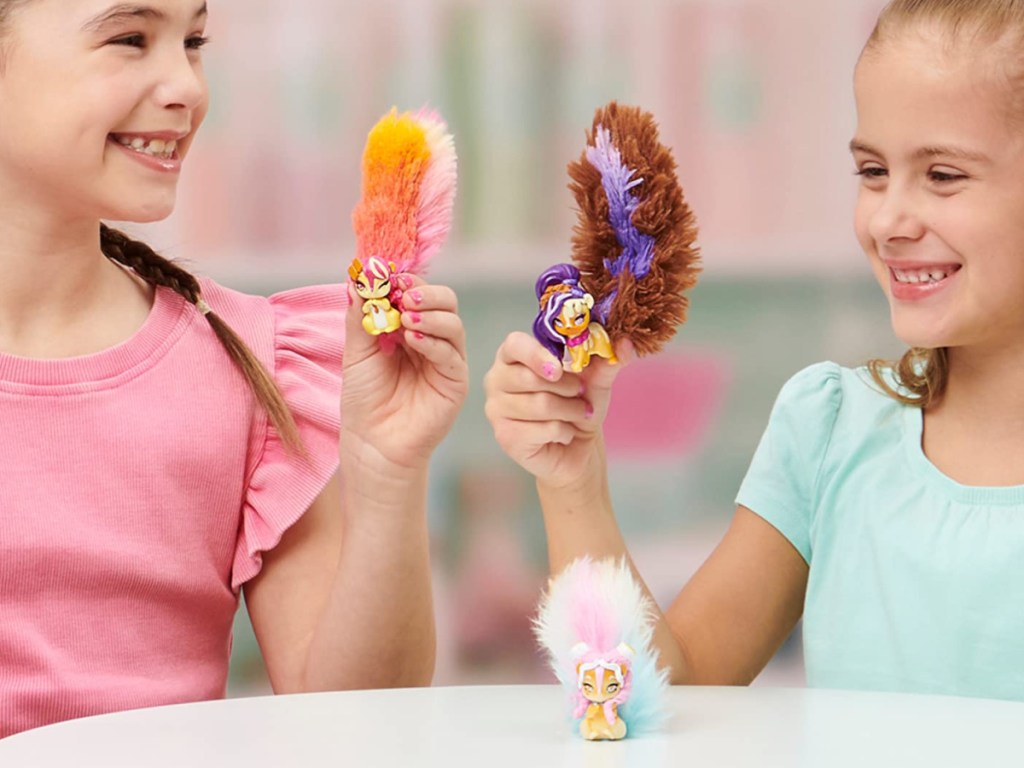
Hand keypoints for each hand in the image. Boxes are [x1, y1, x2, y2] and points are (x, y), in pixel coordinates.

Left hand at [341, 274, 467, 473]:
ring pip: (453, 323)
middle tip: (405, 295)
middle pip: (445, 301)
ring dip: (431, 314)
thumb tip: (359, 277)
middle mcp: (432, 339)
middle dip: (426, 292)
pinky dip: (433, 341)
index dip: (407, 282)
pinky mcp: (455, 381)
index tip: (390, 278)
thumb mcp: (357, 351)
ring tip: (407, 318)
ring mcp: (447, 359)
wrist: (372, 442)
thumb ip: (360, 315)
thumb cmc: (365, 398)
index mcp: (409, 327)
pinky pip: (452, 353)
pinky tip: (413, 339)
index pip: (418, 292)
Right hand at [483, 331, 632, 489]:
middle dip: (567, 389)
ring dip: (570, 411)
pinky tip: (563, 433)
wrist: (578, 448)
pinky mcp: (505, 436)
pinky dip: (563, 431)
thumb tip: (626, 344)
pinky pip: (542, 429)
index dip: (536, 354)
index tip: (559, 368)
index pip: (514, 345)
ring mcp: (496, 410)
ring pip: (540, 405)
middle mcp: (497, 380)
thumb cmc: (579, 405)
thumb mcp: (596, 380)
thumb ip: (607, 360)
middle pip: (530, 378)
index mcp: (513, 356)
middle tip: (579, 395)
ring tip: (577, 414)